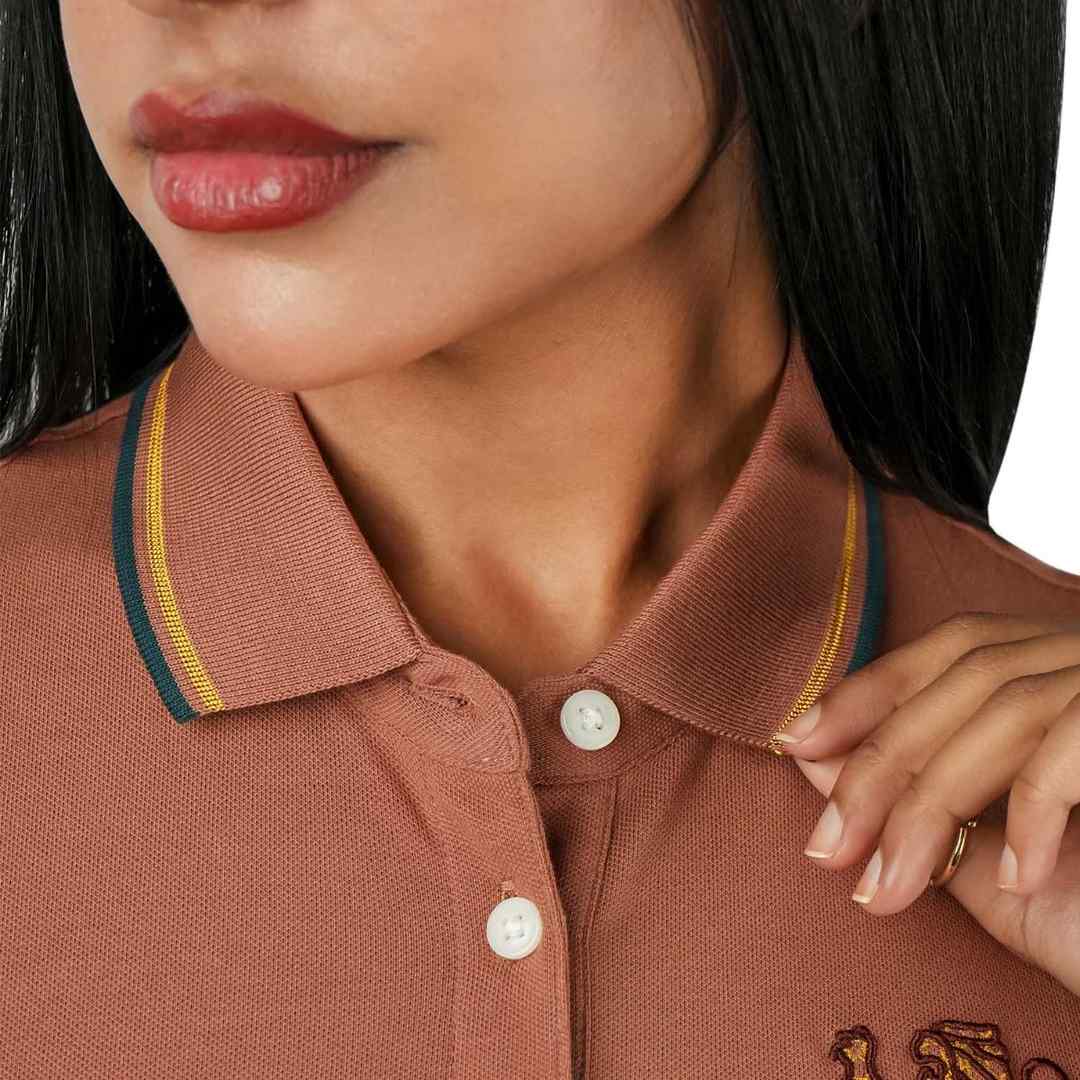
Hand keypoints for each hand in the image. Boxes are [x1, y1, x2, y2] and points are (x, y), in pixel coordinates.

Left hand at [773, 611, 1079, 996]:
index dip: (868, 689)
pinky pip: (1073, 748)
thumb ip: (919, 799)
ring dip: (931, 808)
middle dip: (880, 766)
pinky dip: (1034, 811)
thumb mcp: (997, 853)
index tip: (797, 740)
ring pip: (1007, 711)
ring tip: (886, 891)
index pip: (949, 651)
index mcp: (1060, 669)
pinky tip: (1011, 878)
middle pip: (963, 682)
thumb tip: (814, 754)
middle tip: (825, 848)